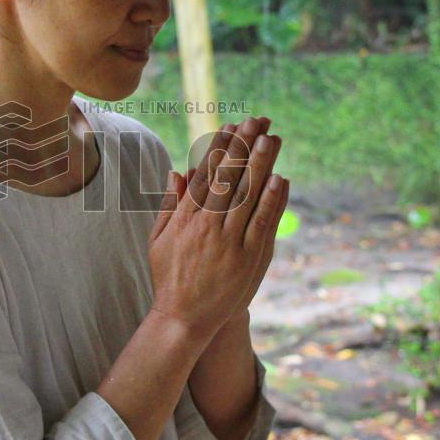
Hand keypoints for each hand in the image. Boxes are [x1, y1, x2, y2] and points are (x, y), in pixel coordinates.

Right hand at [147, 115, 288, 343]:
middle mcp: (207, 225)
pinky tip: (280, 178)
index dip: (220, 146)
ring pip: (247, 195)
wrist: (183, 319)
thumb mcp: (159, 238)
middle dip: (244, 145)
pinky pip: (262, 224)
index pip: (205, 172)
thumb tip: (178, 171)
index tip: (231, 124)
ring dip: (261, 164)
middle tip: (257, 120)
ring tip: (272, 138)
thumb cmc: (169, 278)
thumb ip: (169, 204)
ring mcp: (229, 242)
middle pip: (228, 177)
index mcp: (184, 217)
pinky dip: (272, 201)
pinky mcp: (248, 259)